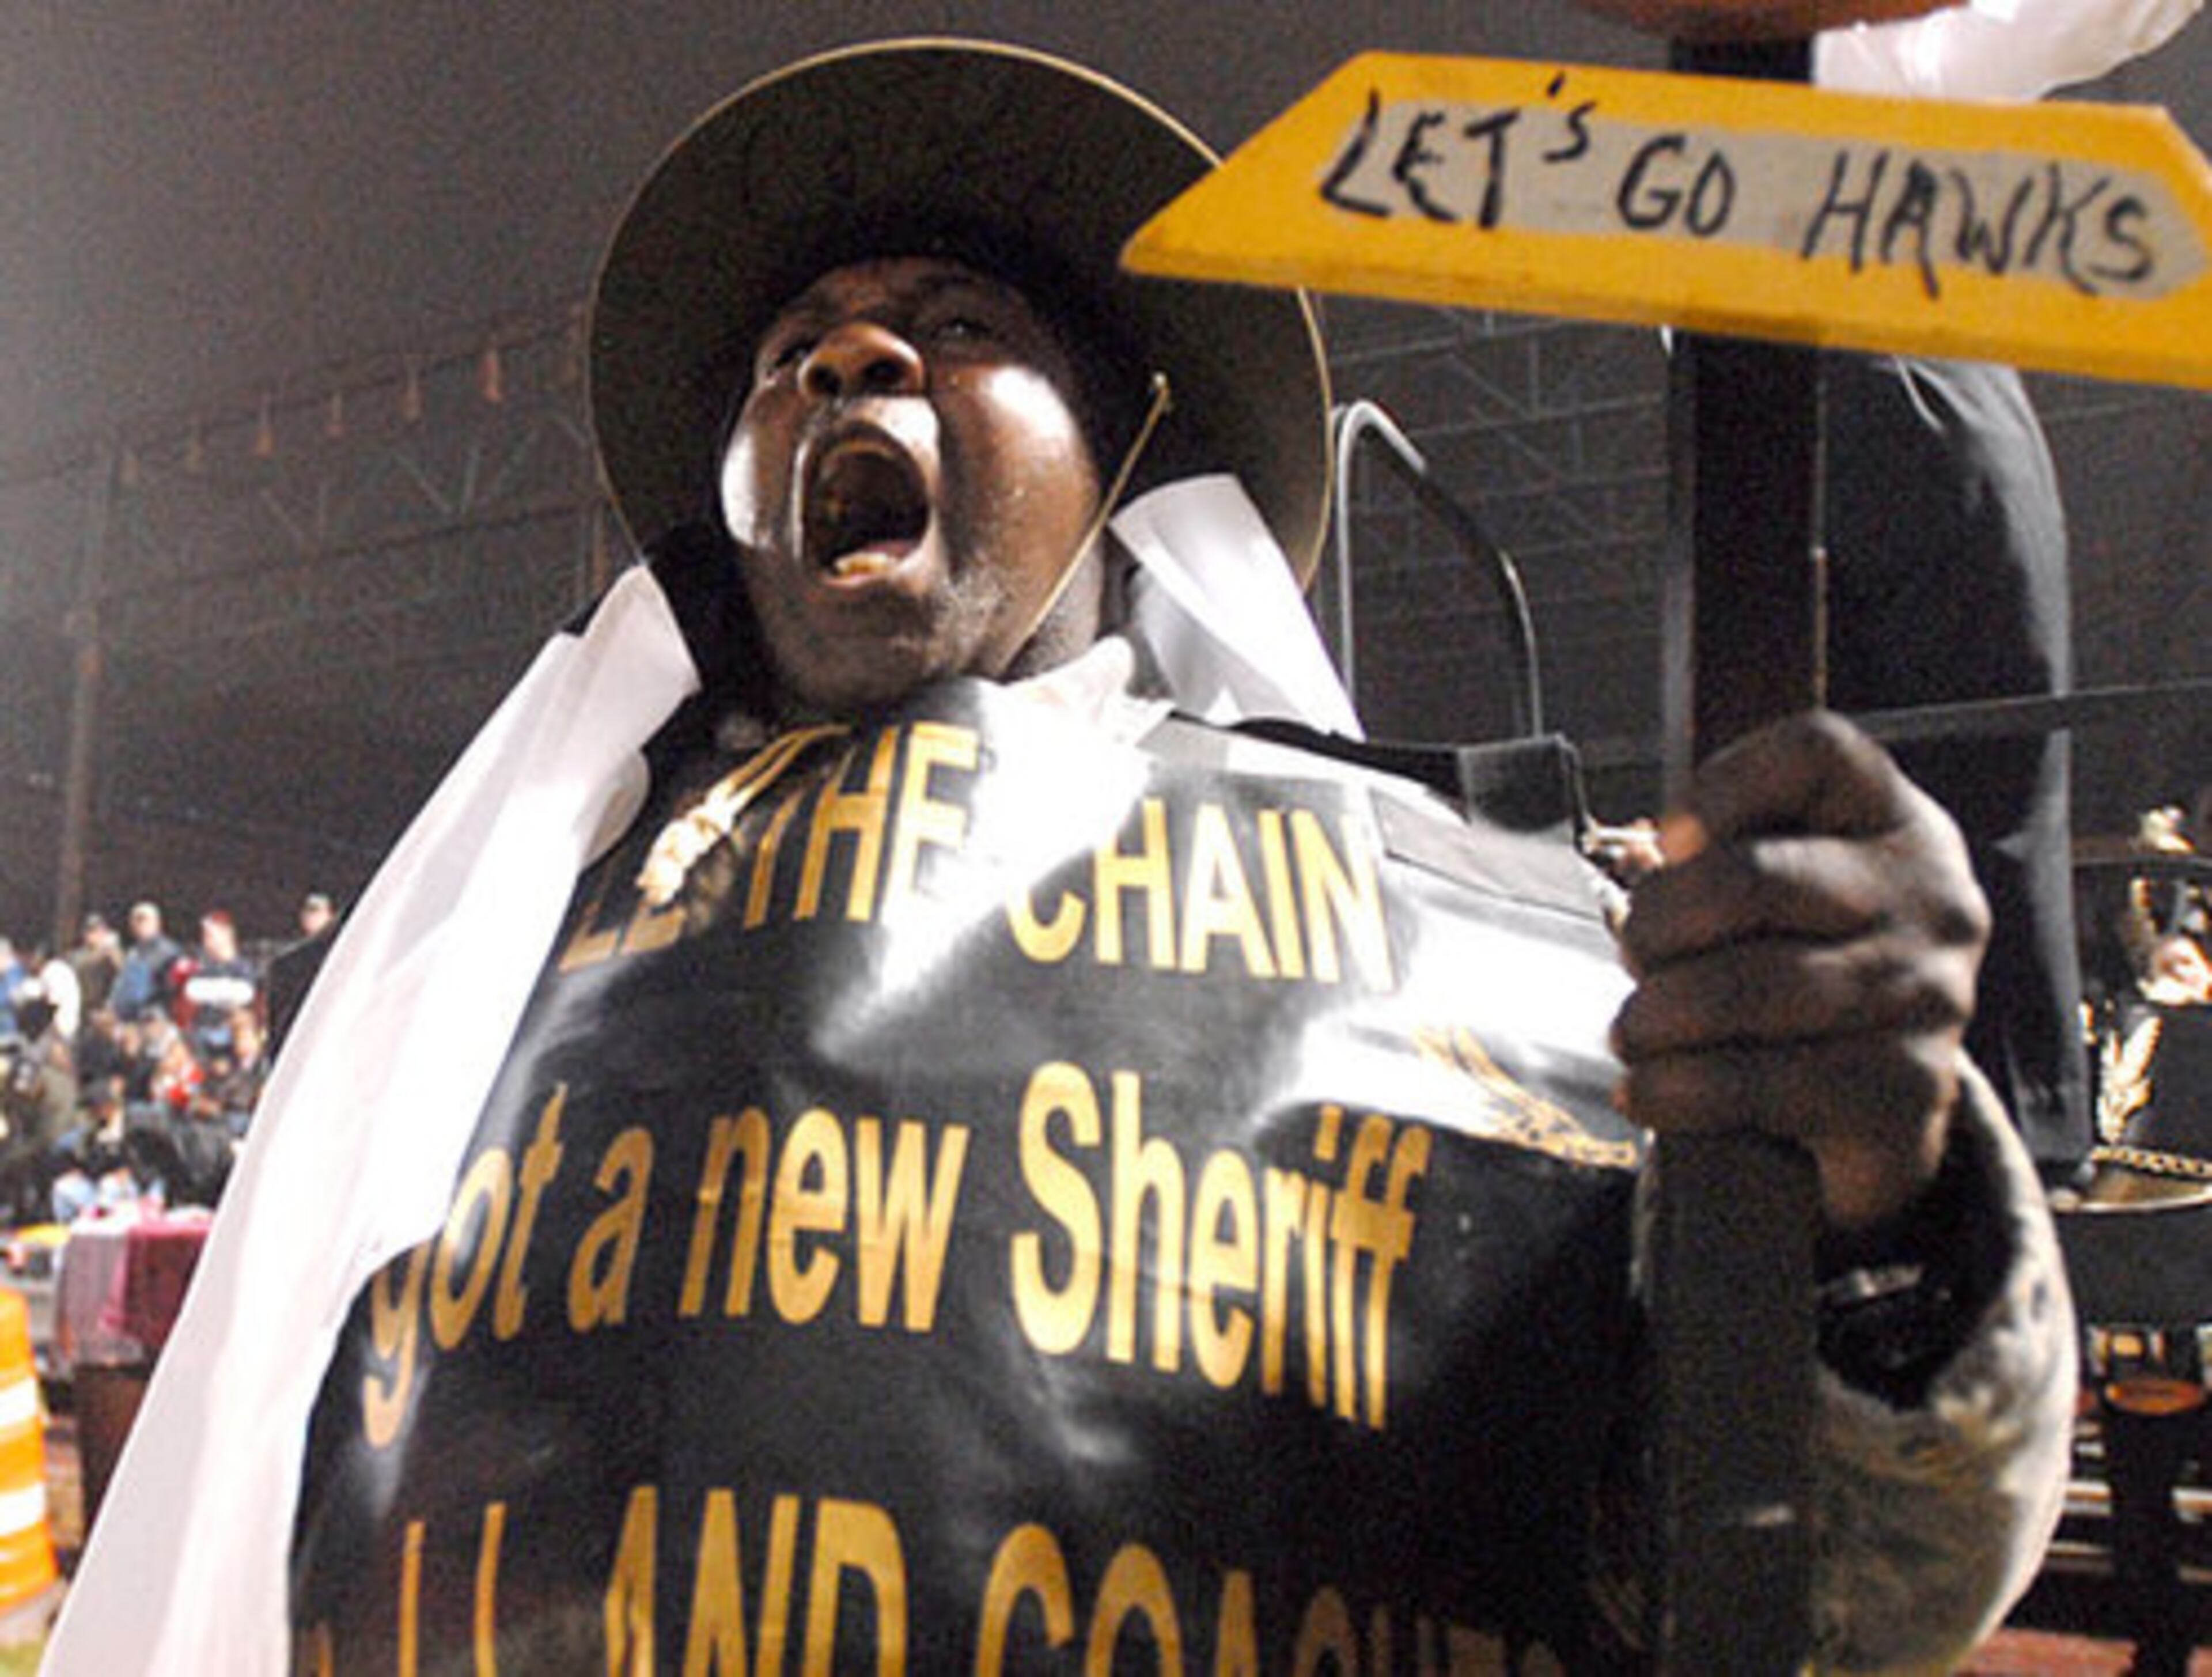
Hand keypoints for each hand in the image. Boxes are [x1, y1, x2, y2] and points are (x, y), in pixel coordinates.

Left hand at [1611, 710, 1988, 1229]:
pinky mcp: (1906, 1092)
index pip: (1818, 751)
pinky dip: (1678, 1089)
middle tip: (1635, 956)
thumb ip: (1723, 857)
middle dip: (1659, 924)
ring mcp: (1929, 997)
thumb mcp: (1779, 889)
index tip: (1671, 839)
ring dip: (1657, 1016)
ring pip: (1750, 990)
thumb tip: (1648, 863)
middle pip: (1753, 878)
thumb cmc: (1800, 967)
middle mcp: (1932, 899)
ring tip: (1633, 1032)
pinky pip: (1760, 1084)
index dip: (1722, 783)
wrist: (1876, 1105)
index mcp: (1898, 822)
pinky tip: (1646, 1090)